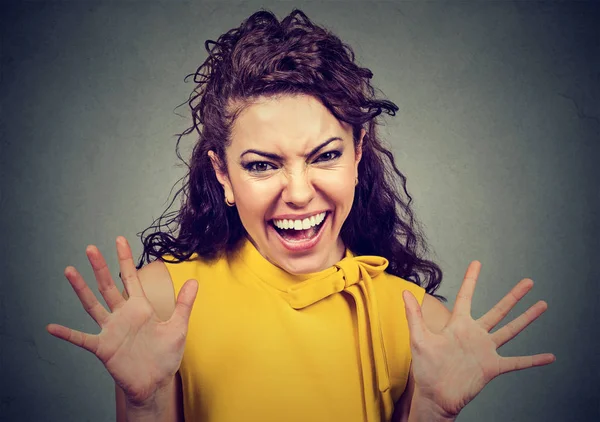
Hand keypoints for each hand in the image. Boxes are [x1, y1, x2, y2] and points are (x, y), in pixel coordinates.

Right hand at [47, 236, 197, 405]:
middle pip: (108, 286)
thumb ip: (184, 304)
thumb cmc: (166, 356)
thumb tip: (195, 281)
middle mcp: (123, 315)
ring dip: (81, 289)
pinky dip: (67, 334)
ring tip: (69, 271)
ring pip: (93, 305)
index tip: (119, 240)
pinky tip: (51, 327)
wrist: (155, 383)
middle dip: (100, 267)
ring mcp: (111, 330)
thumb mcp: (179, 327)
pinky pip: (82, 339)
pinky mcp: (103, 348)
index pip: (131, 278)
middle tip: (91, 248)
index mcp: (141, 307)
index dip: (125, 259)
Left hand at [403, 261, 554, 417]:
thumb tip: (404, 291)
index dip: (472, 279)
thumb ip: (414, 315)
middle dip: (514, 296)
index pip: (466, 296)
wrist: (435, 397)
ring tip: (542, 305)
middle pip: (499, 310)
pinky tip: (550, 356)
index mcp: (458, 325)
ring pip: (511, 330)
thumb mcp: (418, 339)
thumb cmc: (425, 369)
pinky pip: (517, 362)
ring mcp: (485, 350)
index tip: (477, 263)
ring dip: (527, 318)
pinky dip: (533, 360)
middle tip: (528, 281)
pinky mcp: (492, 367)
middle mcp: (475, 334)